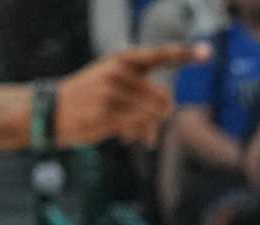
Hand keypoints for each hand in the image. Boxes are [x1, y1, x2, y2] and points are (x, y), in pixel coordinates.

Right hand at [55, 45, 206, 147]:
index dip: (183, 54)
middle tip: (149, 125)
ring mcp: (112, 92)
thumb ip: (144, 94)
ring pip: (155, 115)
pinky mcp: (108, 113)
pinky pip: (141, 128)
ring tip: (134, 131)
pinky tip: (127, 137)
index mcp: (122, 60)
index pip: (158, 56)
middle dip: (162, 114)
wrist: (53, 112)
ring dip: (151, 128)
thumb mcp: (115, 87)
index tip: (207, 51)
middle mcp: (119, 72)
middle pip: (164, 98)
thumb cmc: (91, 100)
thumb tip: (166, 113)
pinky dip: (141, 135)